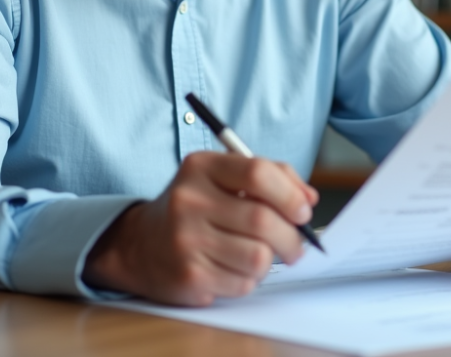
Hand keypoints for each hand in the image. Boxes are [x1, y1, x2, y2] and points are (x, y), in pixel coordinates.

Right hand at [82, 151, 318, 305]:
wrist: (142, 244)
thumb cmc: (196, 208)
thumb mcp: (224, 177)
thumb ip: (271, 177)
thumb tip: (308, 199)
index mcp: (201, 167)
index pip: (257, 173)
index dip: (290, 194)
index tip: (303, 210)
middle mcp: (189, 201)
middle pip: (263, 220)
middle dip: (292, 237)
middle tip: (296, 245)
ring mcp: (186, 240)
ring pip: (258, 257)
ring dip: (269, 261)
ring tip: (258, 255)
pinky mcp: (189, 276)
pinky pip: (243, 283)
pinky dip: (249, 279)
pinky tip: (232, 268)